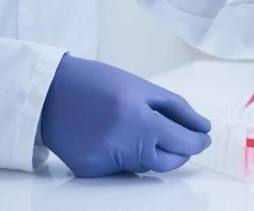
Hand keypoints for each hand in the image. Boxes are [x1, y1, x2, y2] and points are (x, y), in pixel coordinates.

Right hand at [41, 55, 210, 177]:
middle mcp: (123, 145)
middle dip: (180, 151)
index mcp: (140, 120)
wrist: (50, 91)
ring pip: (144, 167)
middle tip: (180, 138)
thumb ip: (177, 109)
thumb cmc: (97, 82)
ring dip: (152, 152)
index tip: (204, 138)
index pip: (184, 142)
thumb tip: (203, 127)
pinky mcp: (89, 171)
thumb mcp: (142, 87)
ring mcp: (105, 161)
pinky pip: (120, 171)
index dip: (198, 141)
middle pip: (167, 163)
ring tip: (140, 129)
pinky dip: (127, 158)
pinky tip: (116, 137)